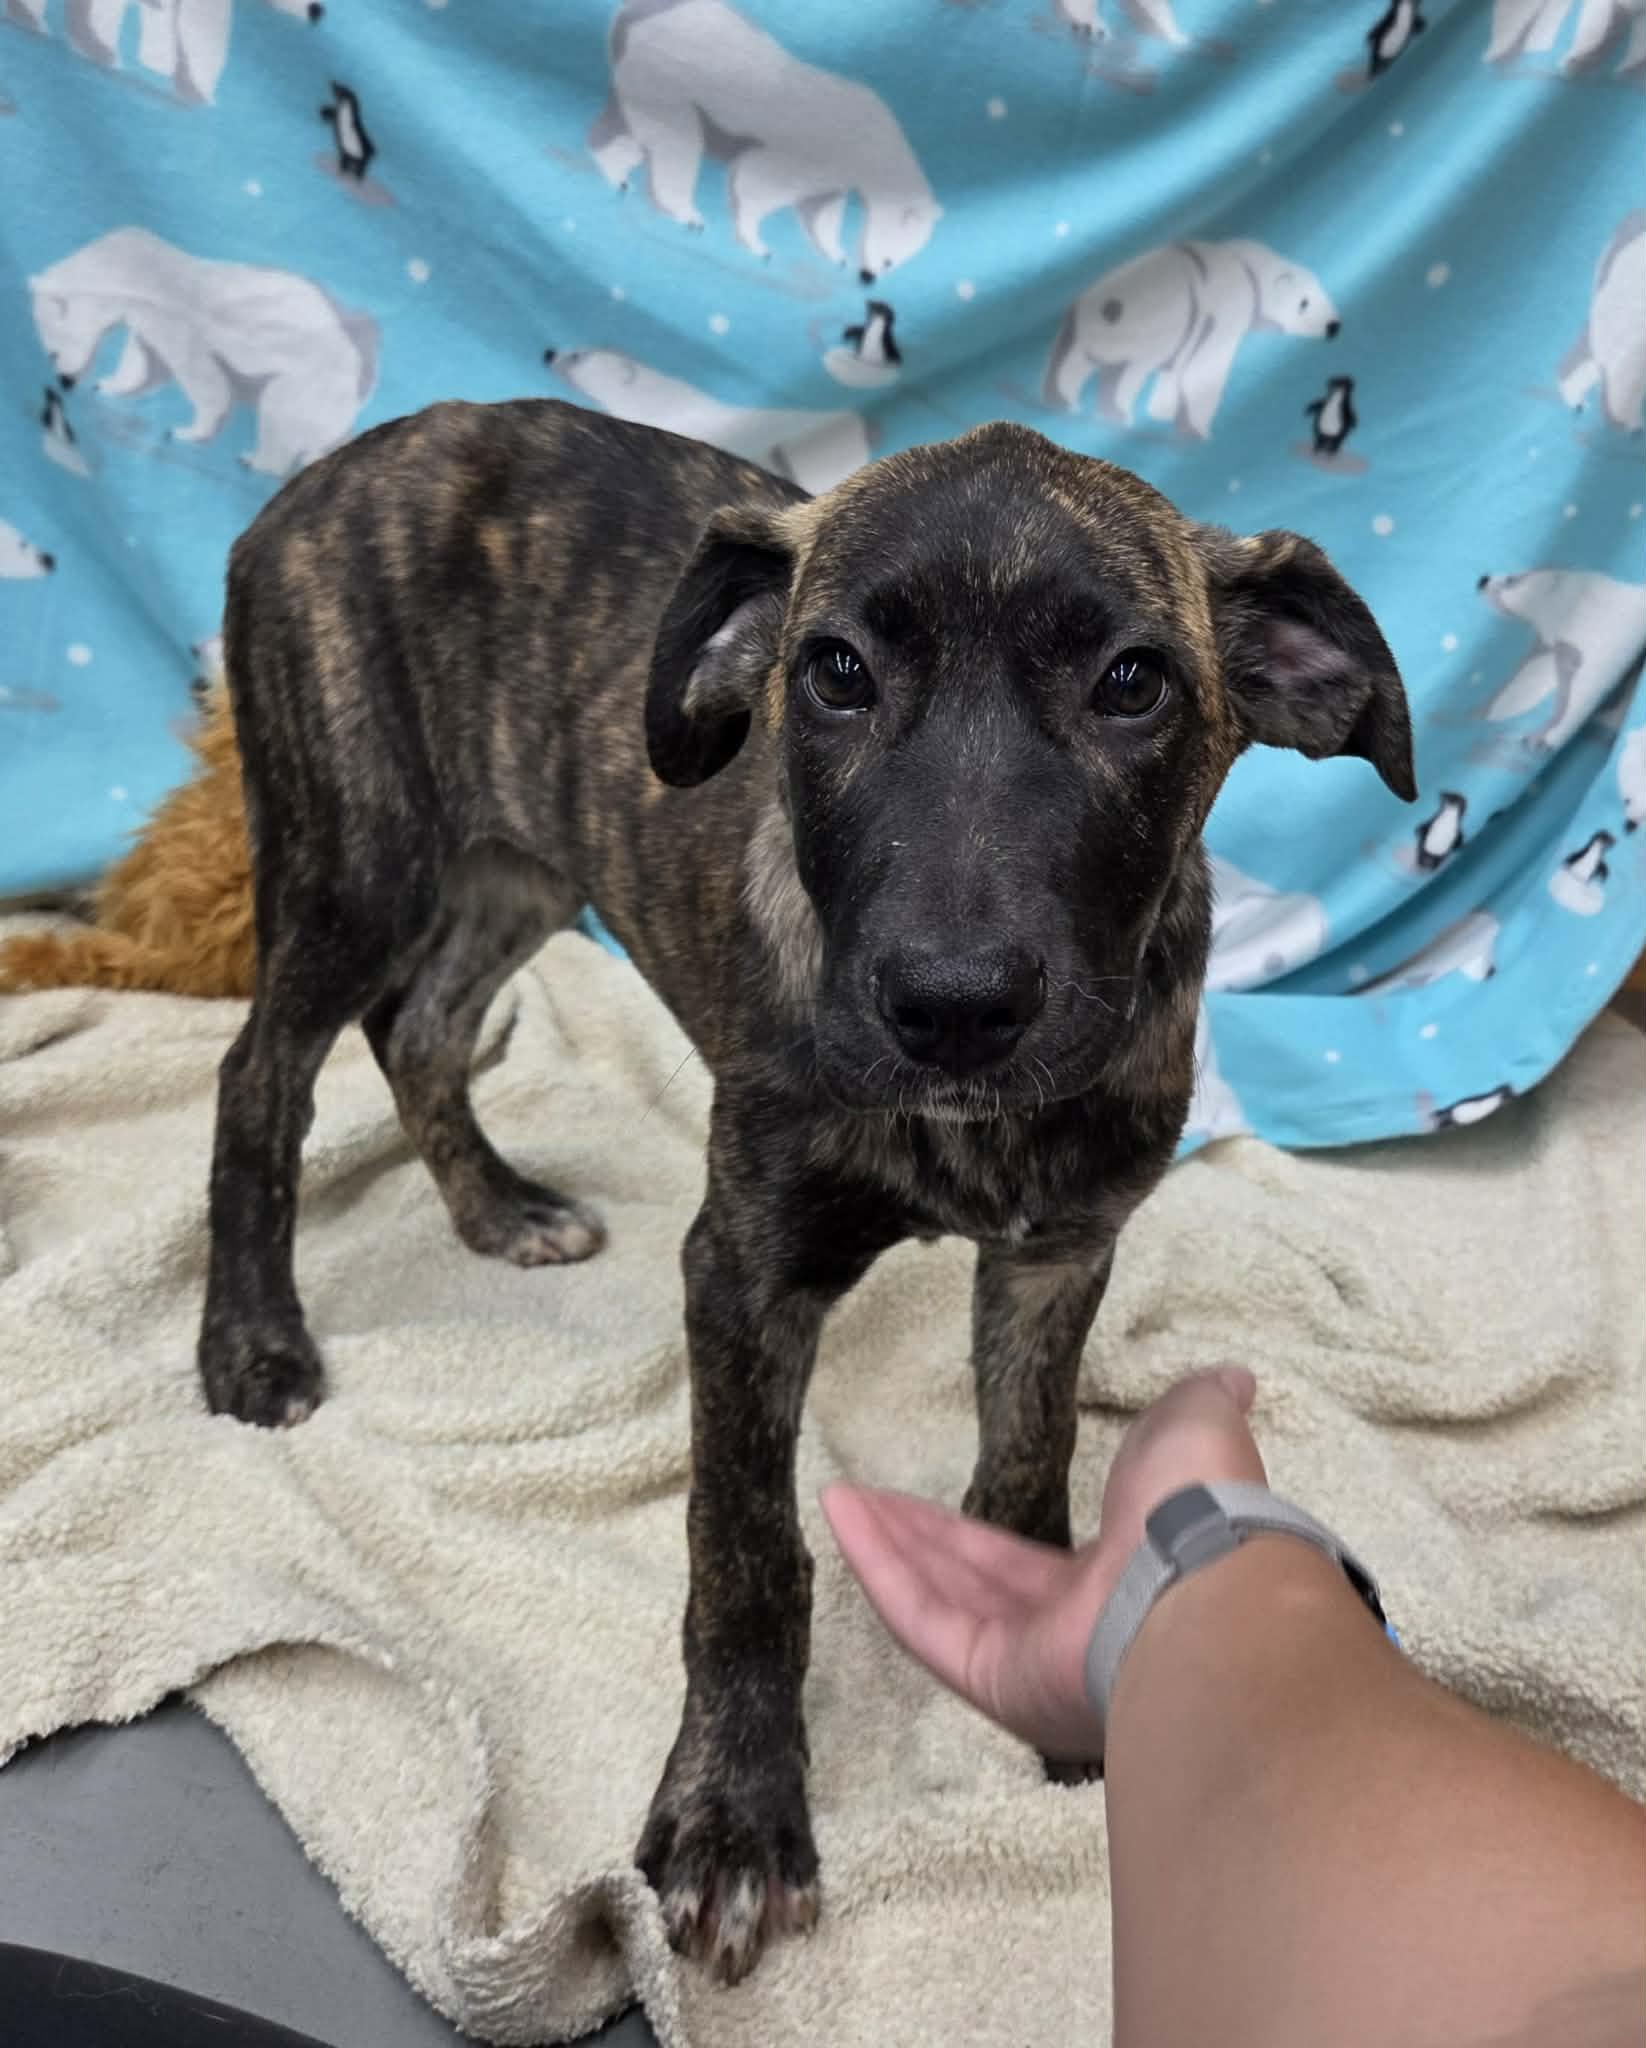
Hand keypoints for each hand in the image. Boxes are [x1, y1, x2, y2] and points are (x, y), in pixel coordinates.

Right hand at [821, 1367, 1266, 1762]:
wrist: (1200, 1587)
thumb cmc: (1198, 1511)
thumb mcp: (1195, 1433)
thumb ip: (1194, 1408)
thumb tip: (1232, 1378)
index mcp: (1111, 1585)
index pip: (1025, 1564)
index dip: (973, 1535)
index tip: (933, 1501)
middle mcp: (1065, 1634)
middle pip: (969, 1583)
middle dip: (915, 1539)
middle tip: (864, 1498)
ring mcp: (1026, 1662)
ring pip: (937, 1598)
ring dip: (884, 1545)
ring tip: (837, 1497)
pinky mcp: (993, 1677)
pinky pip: (923, 1619)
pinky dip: (878, 1567)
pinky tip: (842, 1515)